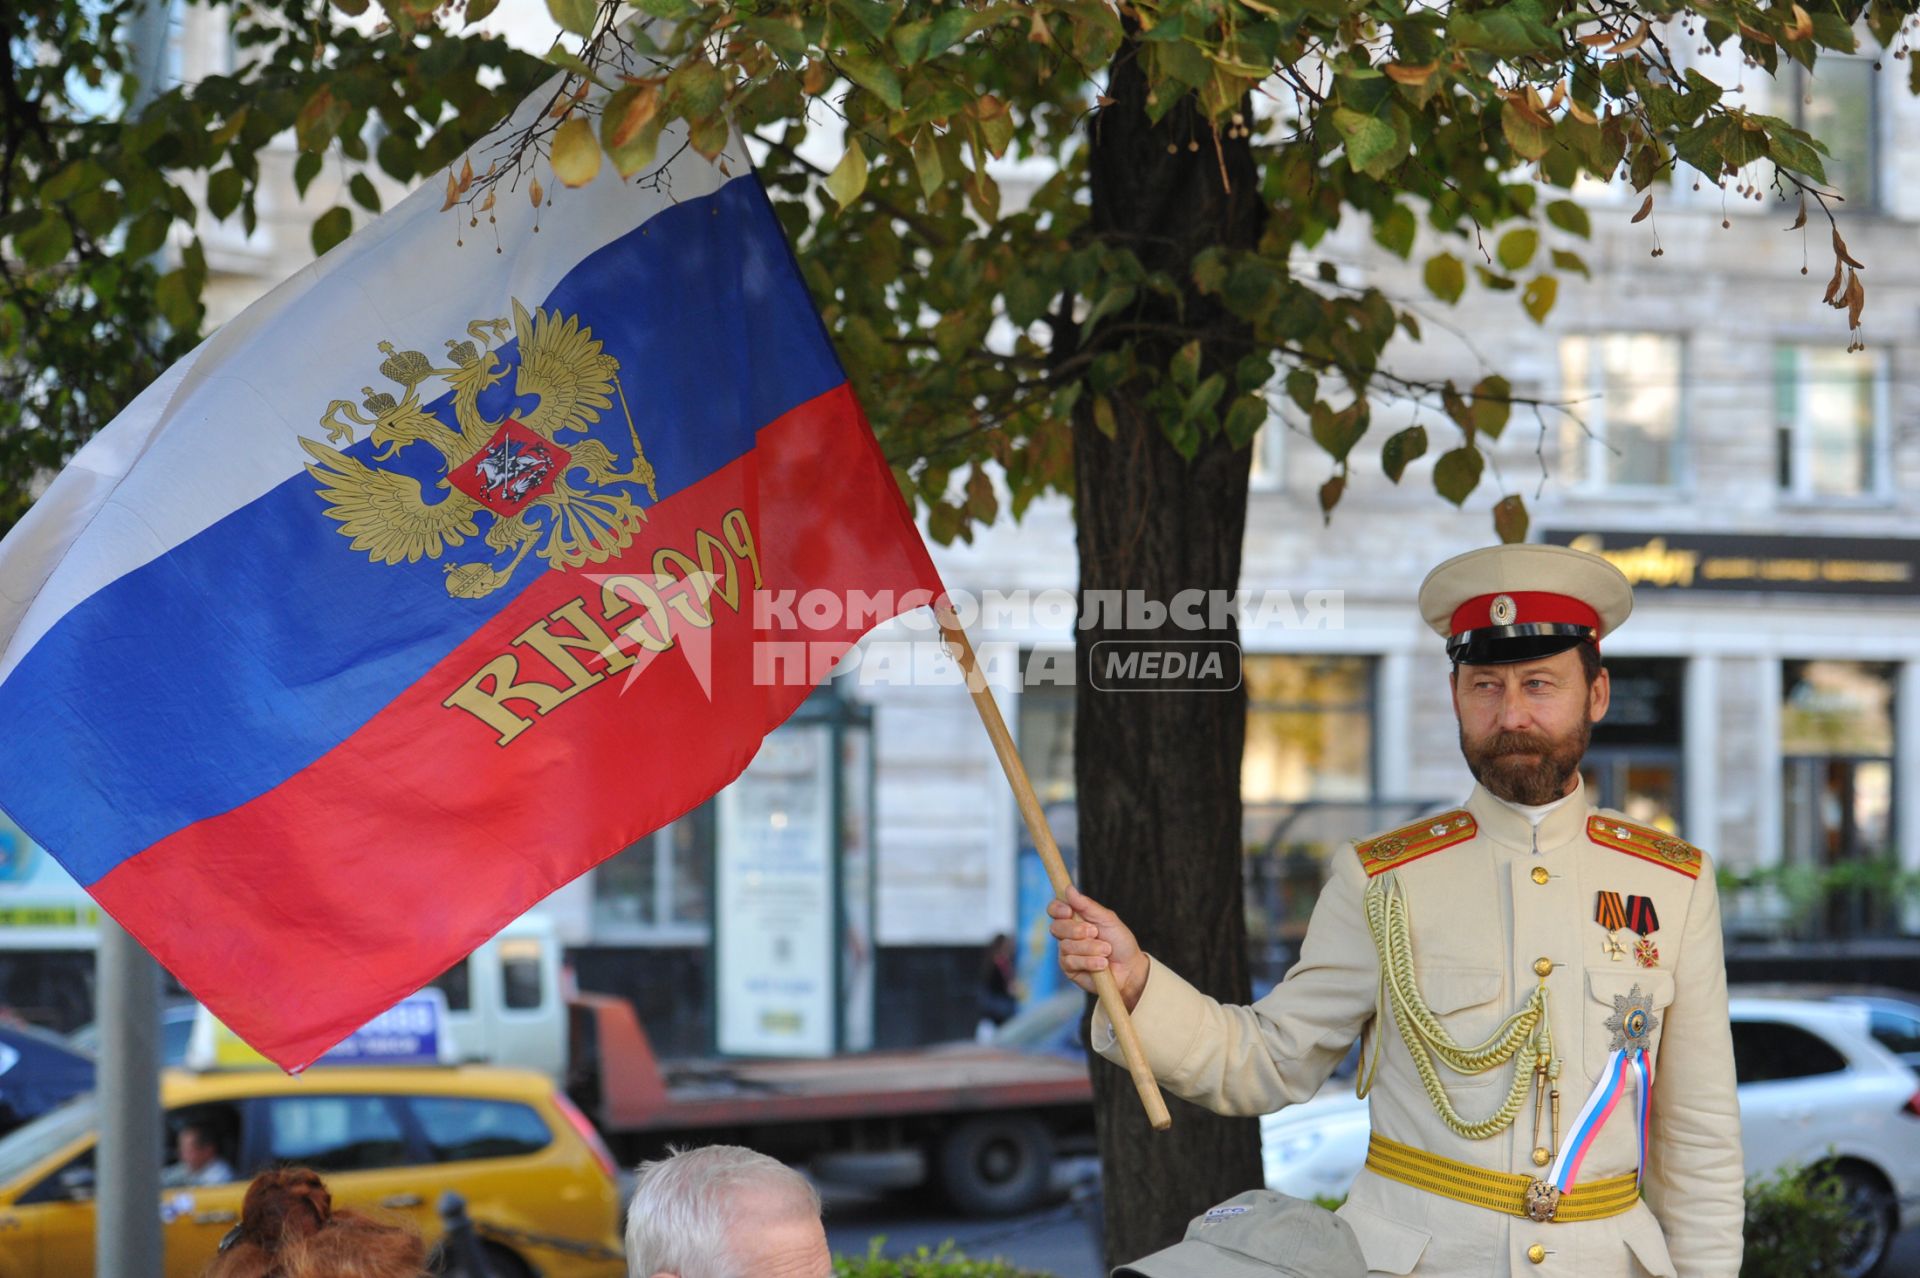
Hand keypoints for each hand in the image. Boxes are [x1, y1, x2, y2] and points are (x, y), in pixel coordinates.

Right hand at [1047, 887, 1148, 1010]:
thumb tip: (1069, 889)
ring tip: (1106, 951)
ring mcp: (1067, 952)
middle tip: (1095, 932)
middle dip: (1076, 930)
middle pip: (1056, 927)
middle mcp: (1067, 935)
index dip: (1057, 909)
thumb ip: (1087, 905)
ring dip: (1090, 948)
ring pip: (1066, 946)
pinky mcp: (1069, 969)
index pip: (1055, 909)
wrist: (1130, 968)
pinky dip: (1089, 962)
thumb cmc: (1120, 942)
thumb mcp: (1107, 919)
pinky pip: (1071, 962)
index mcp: (1075, 919)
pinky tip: (1102, 964)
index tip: (1069, 911)